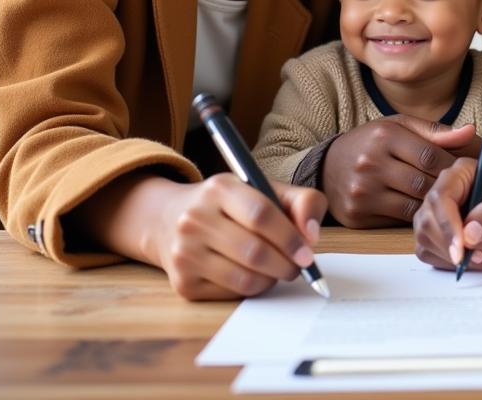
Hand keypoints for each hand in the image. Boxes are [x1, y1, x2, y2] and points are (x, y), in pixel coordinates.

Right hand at [144, 174, 325, 300]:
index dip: (289, 237)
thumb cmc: (232, 205)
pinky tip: (255, 275)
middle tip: (298, 267)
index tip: (307, 253)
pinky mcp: (182, 283)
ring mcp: (184, 252)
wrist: (170, 219)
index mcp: (219, 188)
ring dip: (271, 279)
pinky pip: (230, 294)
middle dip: (286, 264)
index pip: (261, 214)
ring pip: (244, 278)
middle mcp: (194, 219)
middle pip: (254, 251)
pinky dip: (252, 288)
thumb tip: (311, 236)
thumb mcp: (266, 189)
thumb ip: (302, 202)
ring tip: (278, 269)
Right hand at [323, 115, 479, 227]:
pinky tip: (425, 214)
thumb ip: (434, 131)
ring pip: (412, 206)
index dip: (453, 166)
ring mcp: (362, 192)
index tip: (467, 172)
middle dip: (446, 190)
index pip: (429, 155)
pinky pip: (396, 222)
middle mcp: (371, 163)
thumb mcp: (399, 126)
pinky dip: (414, 219)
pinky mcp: (357, 216)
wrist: (327, 167)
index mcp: (385, 136)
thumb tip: (470, 131)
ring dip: (433, 208)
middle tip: (463, 193)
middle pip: (423, 183)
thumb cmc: (371, 142)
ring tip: (448, 204)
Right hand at [413, 158, 481, 269]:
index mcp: (463, 173)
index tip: (460, 249)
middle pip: (427, 220)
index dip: (447, 224)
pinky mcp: (440, 235)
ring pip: (425, 239)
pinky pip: (430, 253)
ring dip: (455, 256)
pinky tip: (477, 260)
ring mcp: (440, 213)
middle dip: (452, 245)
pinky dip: (450, 264)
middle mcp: (446, 190)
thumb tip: (469, 233)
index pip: (440, 196)